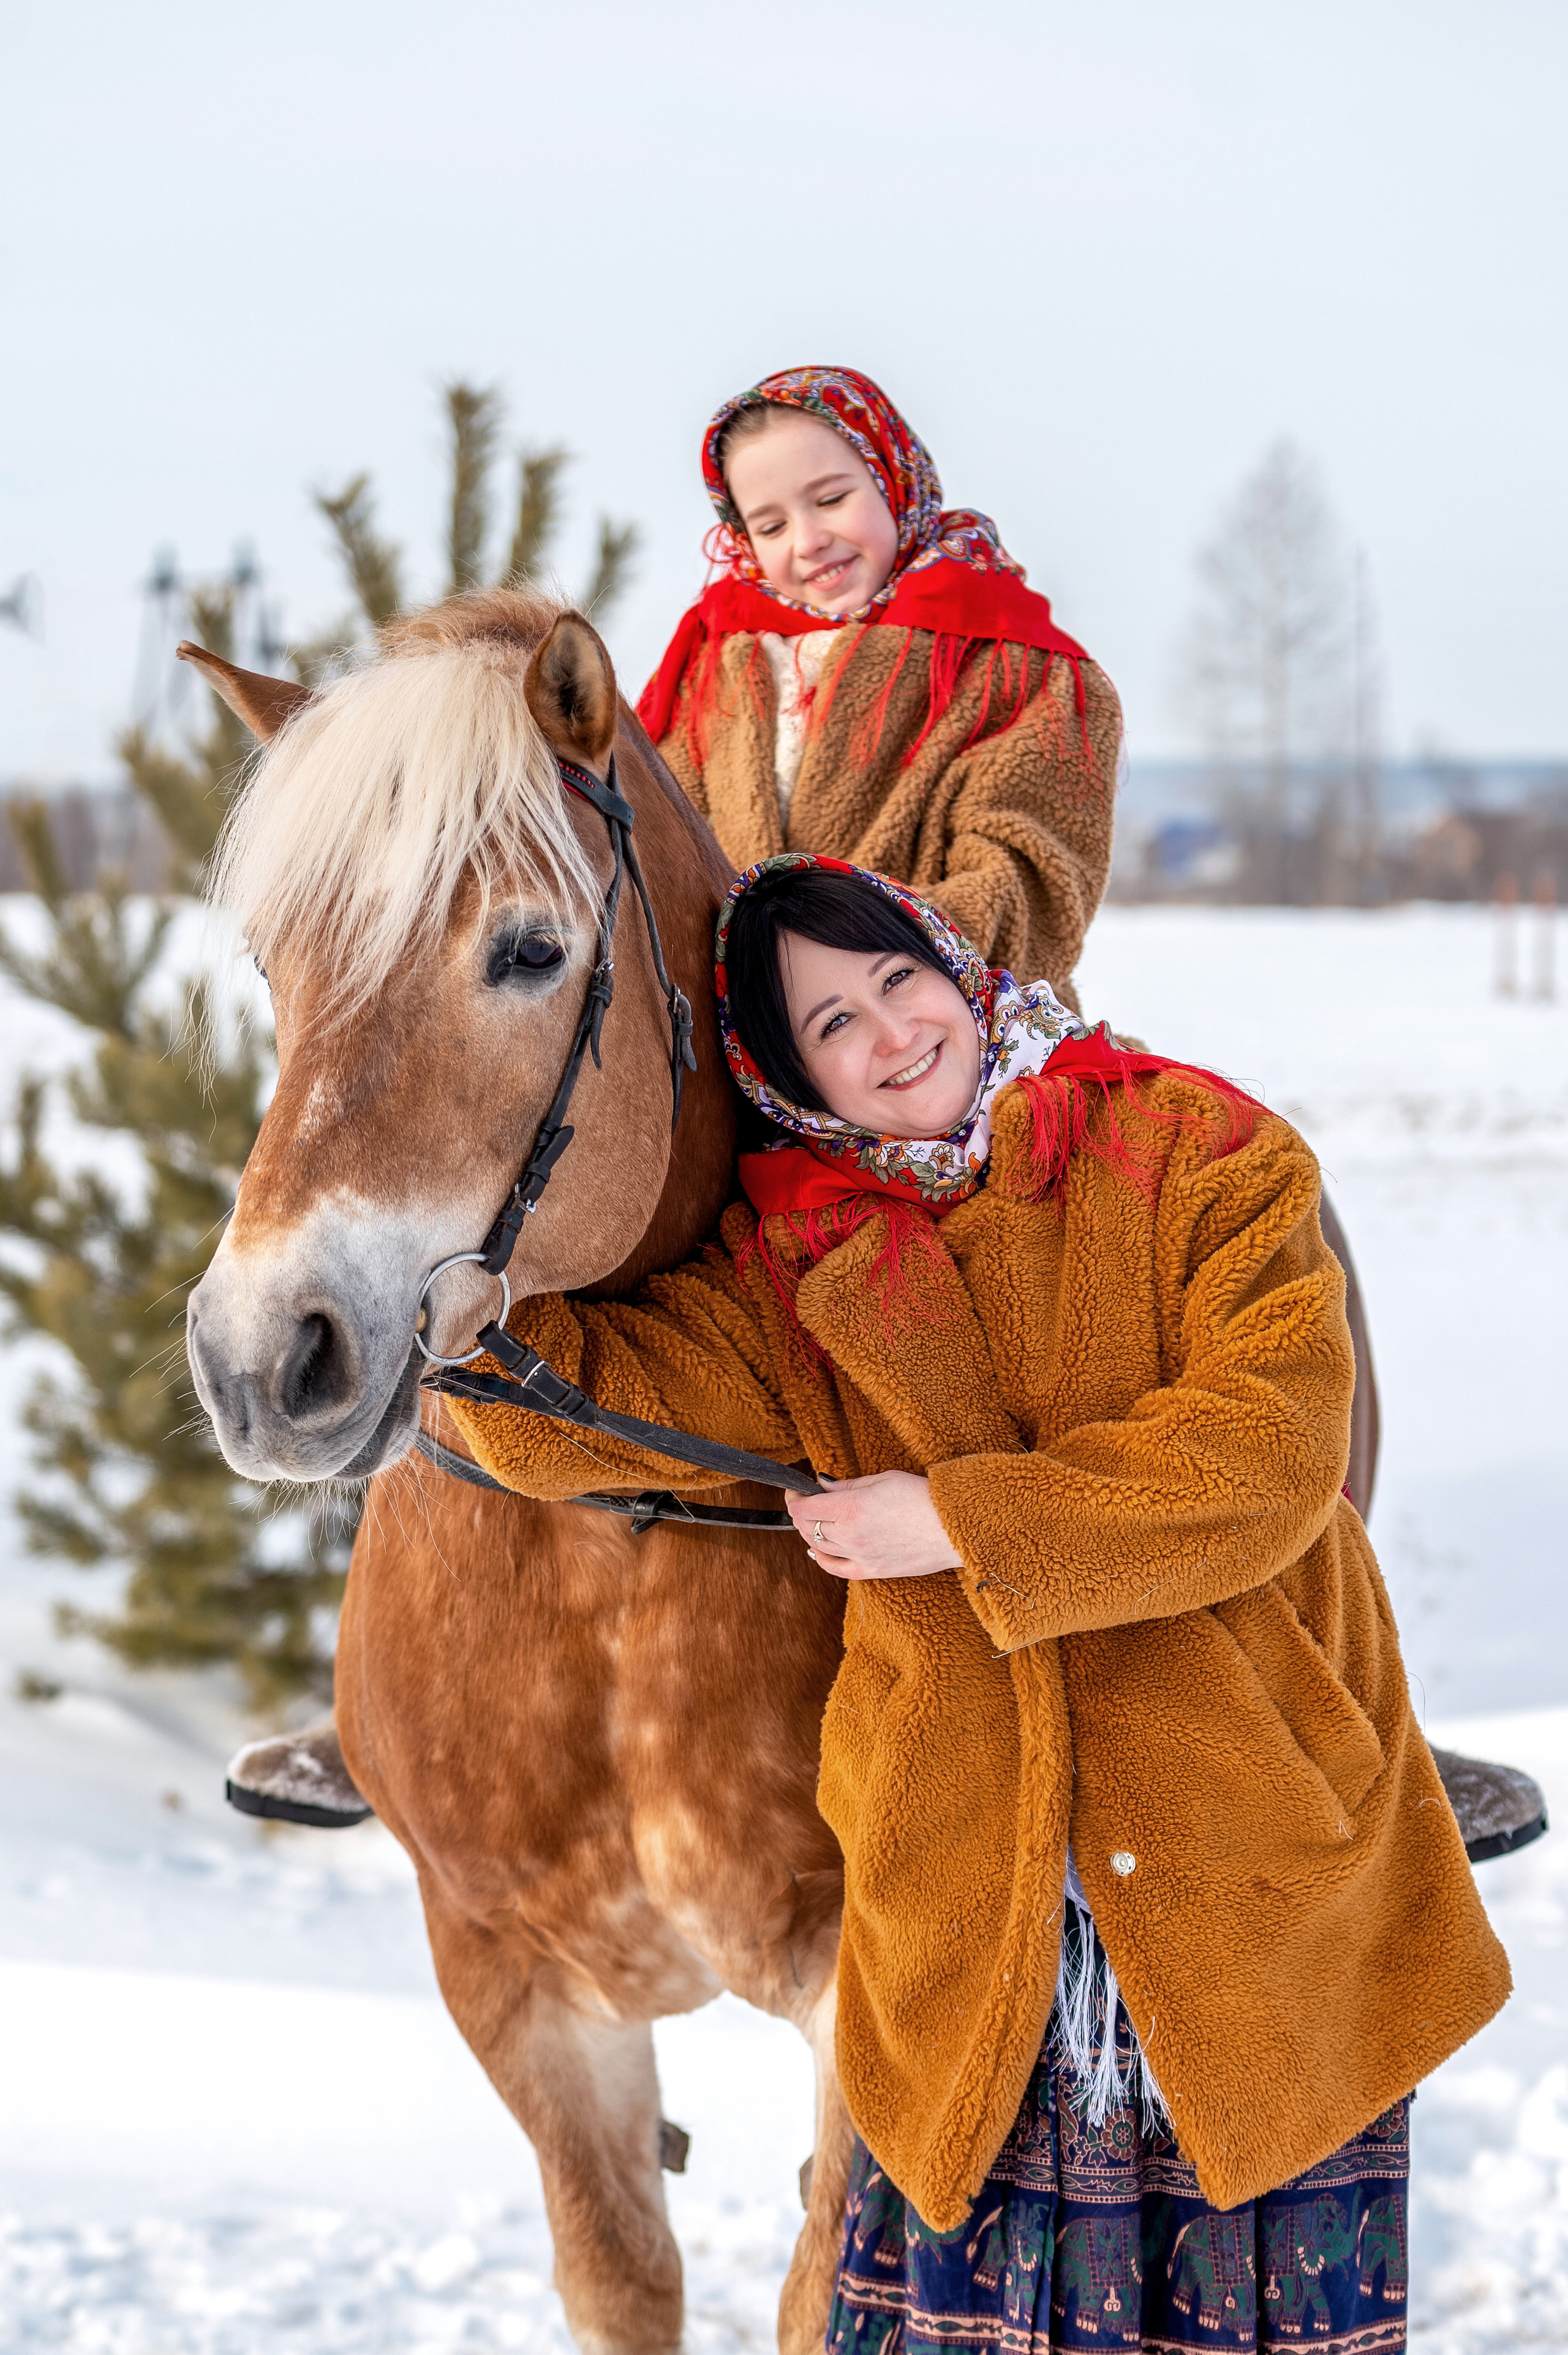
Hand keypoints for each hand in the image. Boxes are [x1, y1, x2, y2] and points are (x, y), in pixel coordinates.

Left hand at [787, 1471, 962, 1581]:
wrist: (952, 1527)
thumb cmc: (923, 1497)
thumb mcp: (883, 1479)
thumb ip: (848, 1484)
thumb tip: (823, 1484)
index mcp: (851, 1508)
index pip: (805, 1507)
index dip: (794, 1496)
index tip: (795, 1488)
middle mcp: (851, 1535)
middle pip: (808, 1527)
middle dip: (801, 1512)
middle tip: (805, 1500)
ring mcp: (861, 1556)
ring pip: (819, 1547)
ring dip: (810, 1532)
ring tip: (815, 1520)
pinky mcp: (873, 1571)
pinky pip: (836, 1569)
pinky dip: (822, 1559)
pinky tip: (818, 1550)